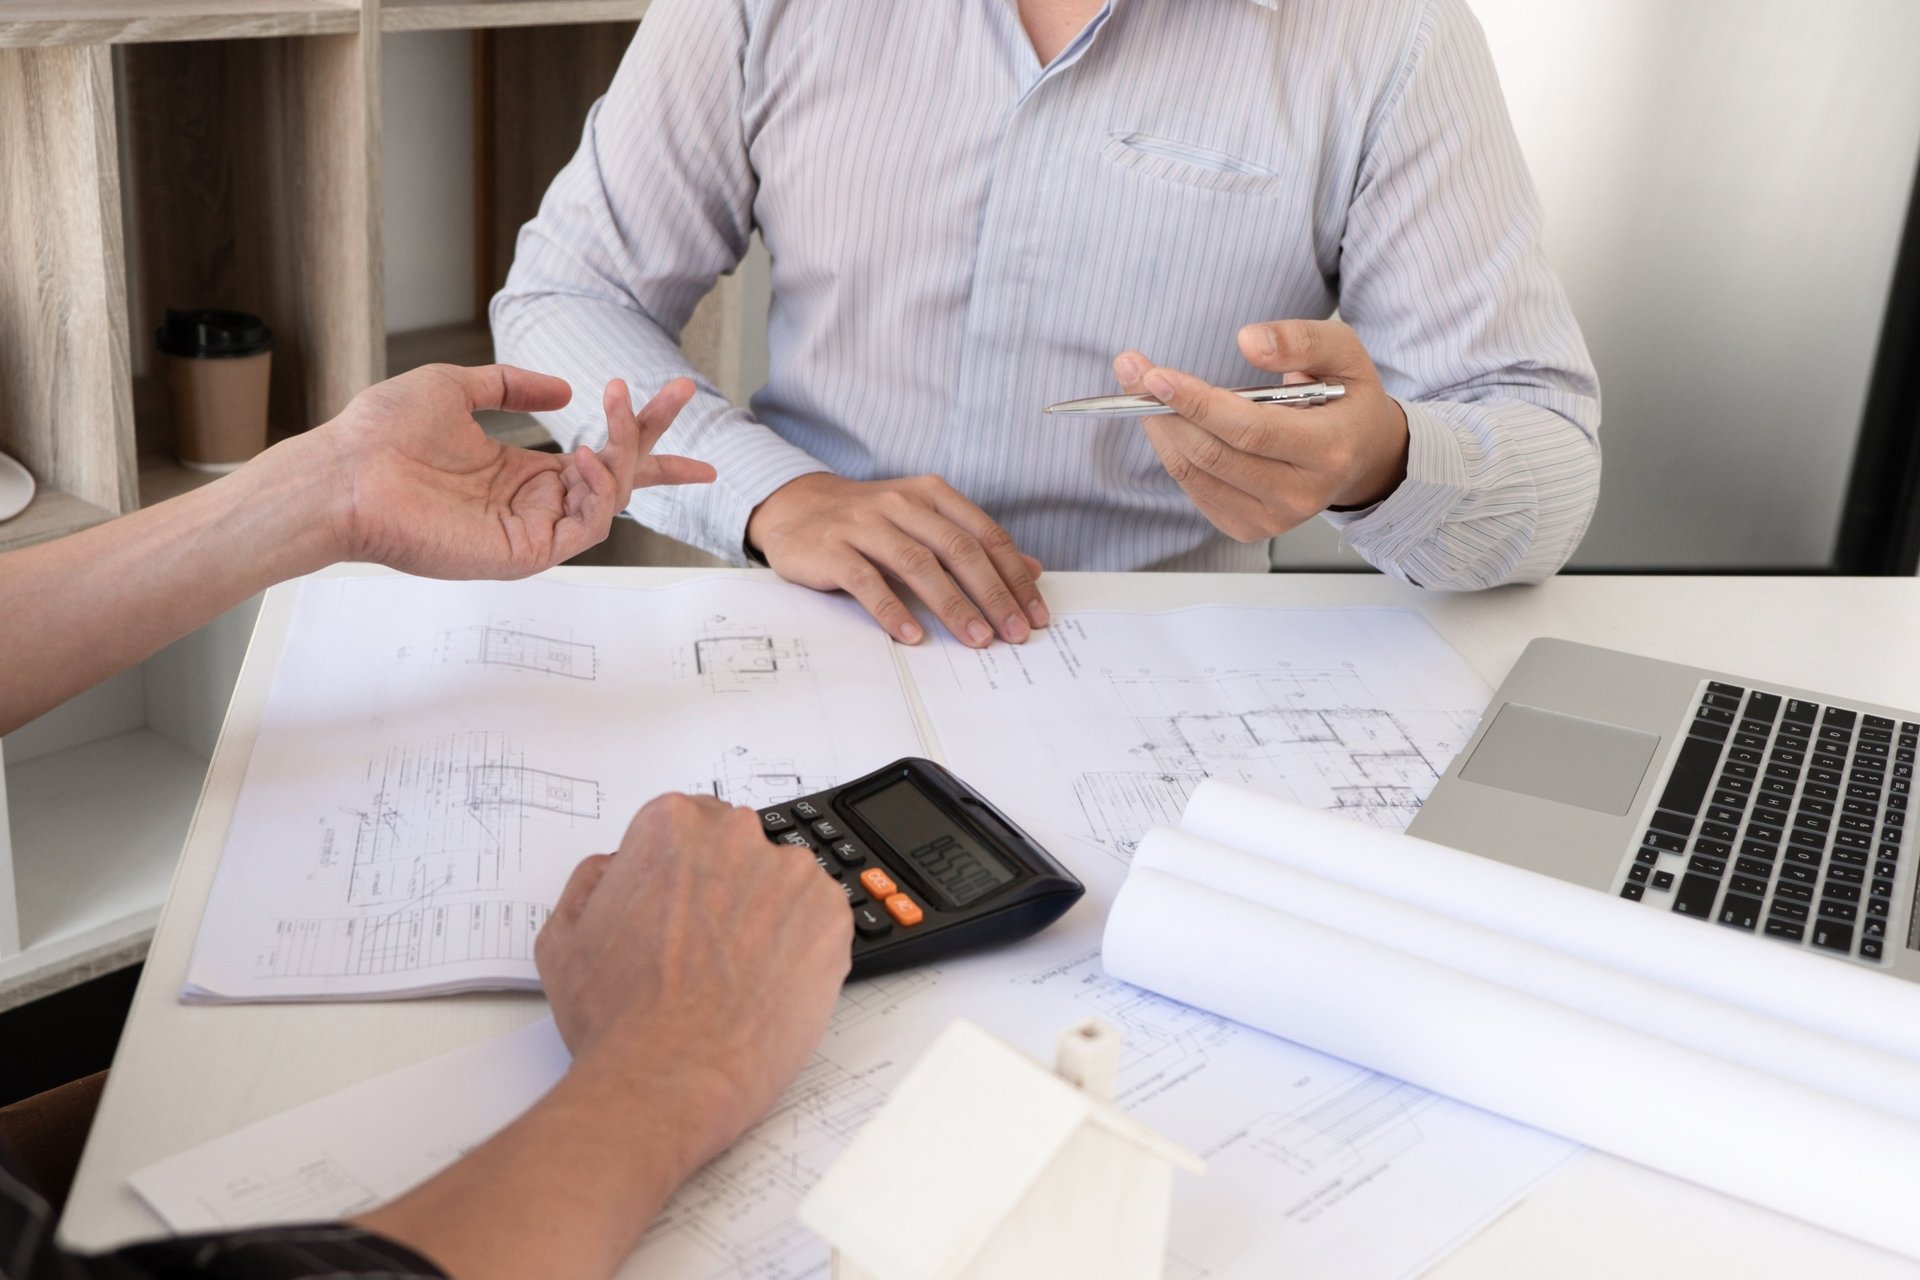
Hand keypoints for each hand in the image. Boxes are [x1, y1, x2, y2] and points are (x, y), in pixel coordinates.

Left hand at [313, 363, 712, 577]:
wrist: (345, 473)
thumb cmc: (383, 434)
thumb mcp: (455, 389)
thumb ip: (511, 387)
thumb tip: (564, 390)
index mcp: (519, 473)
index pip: (596, 457)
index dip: (640, 432)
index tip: (675, 397)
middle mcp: (532, 505)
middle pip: (617, 477)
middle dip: (656, 438)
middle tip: (682, 390)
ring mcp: (531, 531)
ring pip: (609, 496)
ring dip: (624, 450)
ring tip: (616, 408)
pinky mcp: (524, 554)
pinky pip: (585, 525)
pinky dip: (598, 490)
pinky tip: (586, 455)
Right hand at [535, 794, 851, 1170]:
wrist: (669, 1076)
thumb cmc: (617, 1015)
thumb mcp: (564, 936)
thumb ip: (592, 882)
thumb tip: (617, 868)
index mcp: (673, 825)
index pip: (689, 828)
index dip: (683, 876)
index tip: (680, 910)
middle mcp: (737, 835)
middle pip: (738, 851)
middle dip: (725, 890)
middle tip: (706, 949)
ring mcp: (792, 875)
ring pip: (782, 886)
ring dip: (766, 917)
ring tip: (737, 976)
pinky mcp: (833, 918)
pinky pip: (819, 921)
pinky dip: (801, 948)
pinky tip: (767, 985)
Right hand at [745, 472, 1048, 646]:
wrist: (795, 507)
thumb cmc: (869, 521)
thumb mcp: (924, 522)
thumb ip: (974, 543)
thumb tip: (1032, 570)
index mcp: (931, 495)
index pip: (985, 536)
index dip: (1014, 577)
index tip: (1034, 614)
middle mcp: (901, 503)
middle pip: (958, 550)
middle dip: (992, 594)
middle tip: (1013, 632)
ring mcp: (865, 524)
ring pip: (918, 564)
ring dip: (951, 605)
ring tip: (975, 638)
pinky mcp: (832, 549)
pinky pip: (867, 581)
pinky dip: (892, 610)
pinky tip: (912, 635)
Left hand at [1114, 319, 1410, 540]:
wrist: (1362, 455)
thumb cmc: (1346, 398)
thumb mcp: (1344, 353)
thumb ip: (1301, 339)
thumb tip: (1247, 340)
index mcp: (1329, 449)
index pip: (1250, 430)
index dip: (1197, 403)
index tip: (1154, 376)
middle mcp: (1301, 494)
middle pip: (1213, 455)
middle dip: (1163, 410)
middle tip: (1130, 369)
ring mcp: (1273, 519)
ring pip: (1195, 473)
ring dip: (1159, 429)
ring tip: (1138, 389)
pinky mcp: (1249, 527)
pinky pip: (1195, 489)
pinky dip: (1173, 452)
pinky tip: (1167, 421)